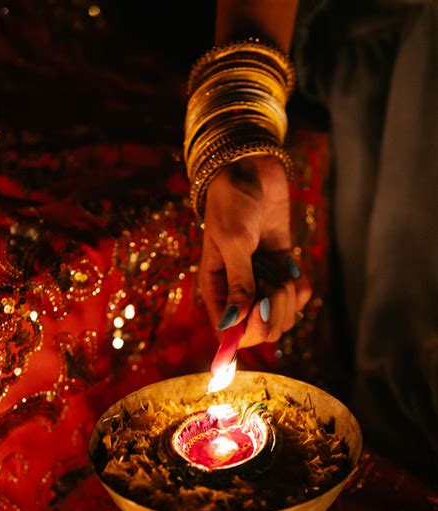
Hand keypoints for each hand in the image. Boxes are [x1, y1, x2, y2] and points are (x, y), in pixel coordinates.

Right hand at [199, 154, 311, 347]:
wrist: (251, 169)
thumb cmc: (232, 202)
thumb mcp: (233, 241)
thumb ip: (239, 283)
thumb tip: (234, 322)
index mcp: (215, 290)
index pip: (230, 334)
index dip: (248, 330)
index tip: (260, 306)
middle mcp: (237, 292)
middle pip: (262, 331)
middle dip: (274, 311)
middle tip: (274, 281)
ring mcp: (262, 283)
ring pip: (282, 317)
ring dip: (288, 297)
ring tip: (282, 269)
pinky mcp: (282, 270)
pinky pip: (299, 298)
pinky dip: (301, 286)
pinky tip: (292, 265)